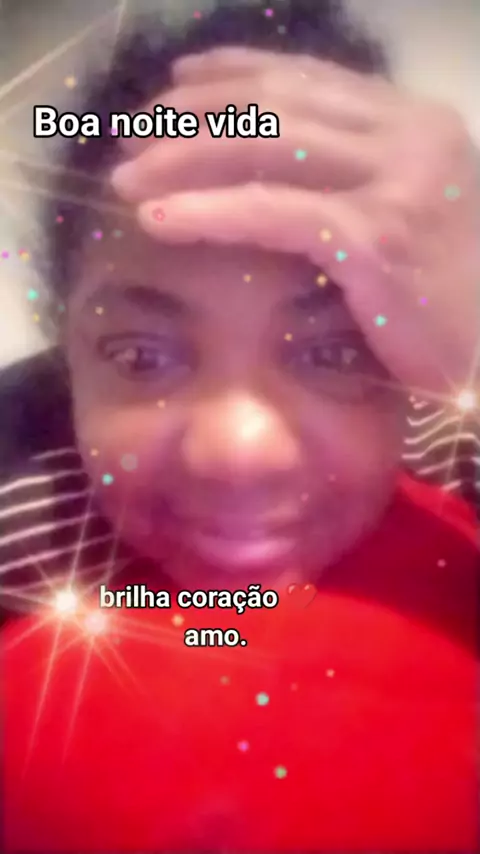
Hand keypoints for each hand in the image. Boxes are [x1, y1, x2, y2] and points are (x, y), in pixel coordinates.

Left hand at [112, 47, 479, 395]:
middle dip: (193, 113)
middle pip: (278, 105)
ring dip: (183, 157)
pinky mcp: (378, 238)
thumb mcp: (405, 215)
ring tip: (127, 175)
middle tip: (135, 134)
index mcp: (414, 124)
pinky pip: (273, 212)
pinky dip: (207, 212)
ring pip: (267, 148)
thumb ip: (352, 177)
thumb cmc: (451, 299)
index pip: (308, 79)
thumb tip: (268, 167)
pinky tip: (159, 216)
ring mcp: (398, 183)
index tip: (176, 85)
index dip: (232, 75)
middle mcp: (410, 137)